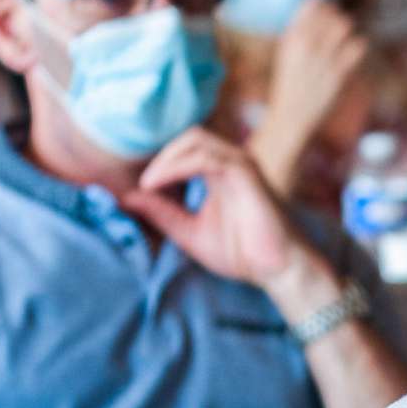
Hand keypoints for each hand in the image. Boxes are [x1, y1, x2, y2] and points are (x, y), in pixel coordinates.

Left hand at [122, 128, 316, 289]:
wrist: (278, 270)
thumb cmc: (243, 253)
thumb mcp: (189, 233)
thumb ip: (162, 213)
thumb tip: (128, 197)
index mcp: (222, 174)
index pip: (187, 149)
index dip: (160, 162)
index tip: (139, 188)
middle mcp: (232, 163)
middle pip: (190, 136)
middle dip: (161, 155)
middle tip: (144, 184)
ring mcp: (240, 166)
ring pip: (196, 140)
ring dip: (166, 159)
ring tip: (148, 184)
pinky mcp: (245, 175)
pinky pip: (205, 158)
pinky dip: (176, 167)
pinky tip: (158, 185)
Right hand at [265, 0, 369, 152]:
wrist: (291, 115)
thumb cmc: (290, 82)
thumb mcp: (287, 52)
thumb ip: (299, 30)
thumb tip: (316, 6)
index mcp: (292, 38)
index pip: (312, 5)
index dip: (322, 5)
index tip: (324, 10)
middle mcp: (307, 45)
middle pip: (331, 13)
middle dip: (336, 16)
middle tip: (335, 25)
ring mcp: (323, 58)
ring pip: (344, 25)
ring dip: (347, 28)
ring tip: (344, 36)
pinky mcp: (338, 73)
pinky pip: (357, 47)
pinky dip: (358, 45)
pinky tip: (353, 51)